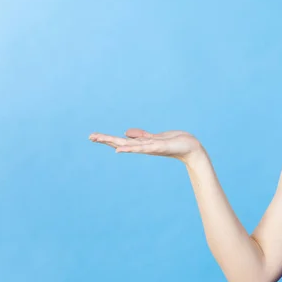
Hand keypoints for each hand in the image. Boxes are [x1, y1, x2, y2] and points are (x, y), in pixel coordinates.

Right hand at [89, 128, 204, 163]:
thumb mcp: (155, 138)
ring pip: (130, 145)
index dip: (107, 139)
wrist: (190, 148)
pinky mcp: (160, 147)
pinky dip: (132, 148)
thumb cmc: (174, 143)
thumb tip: (126, 133)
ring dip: (115, 143)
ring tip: (101, 140)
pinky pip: (144, 147)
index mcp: (142, 144)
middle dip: (106, 139)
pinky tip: (121, 149)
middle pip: (121, 142)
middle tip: (90, 137)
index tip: (92, 136)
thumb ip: (141, 136)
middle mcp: (144, 147)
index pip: (122, 141)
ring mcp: (151, 148)